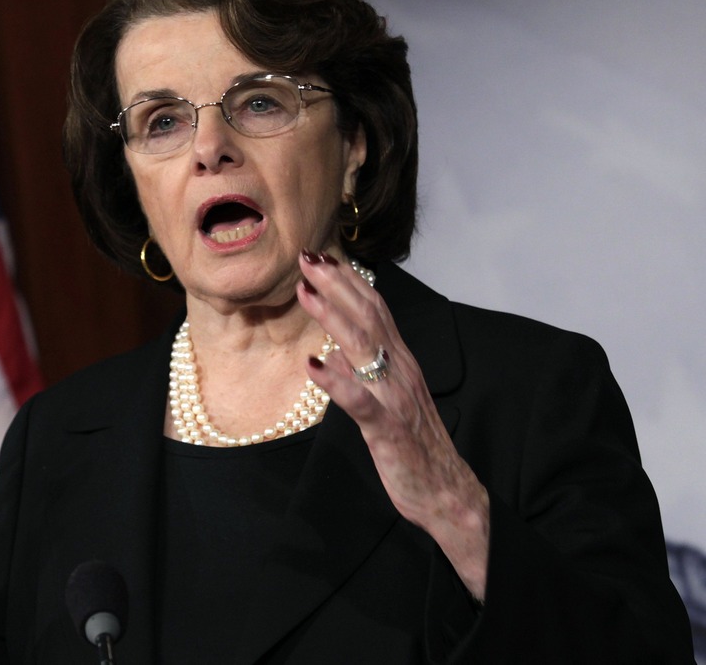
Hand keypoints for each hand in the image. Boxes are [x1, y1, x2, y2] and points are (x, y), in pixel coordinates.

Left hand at [297, 253, 488, 599]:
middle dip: (337, 284)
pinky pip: (360, 401)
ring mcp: (395, 398)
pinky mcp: (388, 429)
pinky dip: (335, 381)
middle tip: (308, 257)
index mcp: (400, 362)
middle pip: (369, 316)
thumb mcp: (383, 401)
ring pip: (364, 347)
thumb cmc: (412, 445)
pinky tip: (312, 364)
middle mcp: (401, 371)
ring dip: (333, 316)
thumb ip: (361, 373)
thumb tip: (331, 352)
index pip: (375, 310)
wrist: (445, 493)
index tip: (322, 257)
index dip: (349, 281)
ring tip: (305, 293)